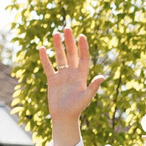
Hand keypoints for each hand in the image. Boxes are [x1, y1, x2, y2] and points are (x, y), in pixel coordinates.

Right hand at [43, 27, 100, 144]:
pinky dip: (45, 58)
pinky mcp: (52, 80)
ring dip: (58, 46)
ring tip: (56, 34)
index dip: (83, 47)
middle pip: (71, 54)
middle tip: (67, 28)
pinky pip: (48, 67)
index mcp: (81, 76)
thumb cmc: (76, 109)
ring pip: (60, 57)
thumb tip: (102, 77)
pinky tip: (42, 48)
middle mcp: (72, 73)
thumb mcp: (86, 97)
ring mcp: (62, 76)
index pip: (83, 58)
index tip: (81, 36)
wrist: (64, 117)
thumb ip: (93, 86)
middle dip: (69, 41)